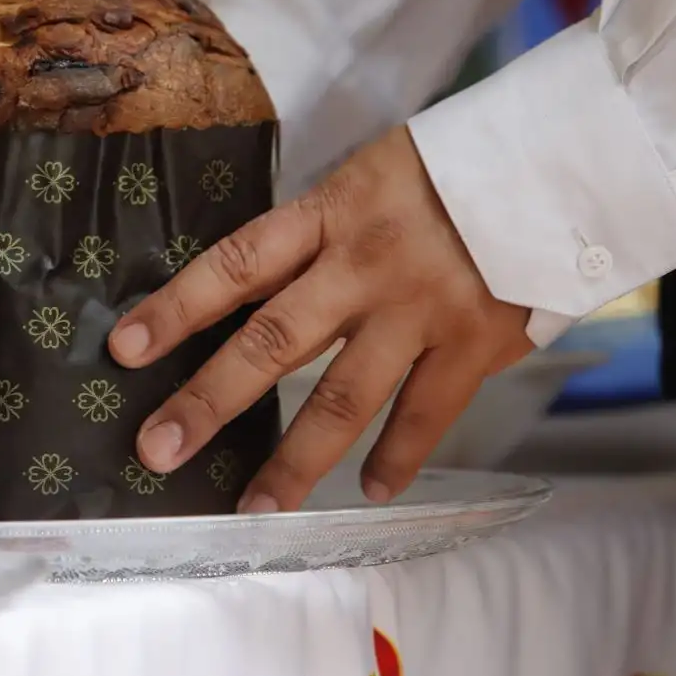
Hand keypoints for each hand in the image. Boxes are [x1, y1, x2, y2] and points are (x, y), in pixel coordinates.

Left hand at [107, 126, 531, 512]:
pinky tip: (371, 491)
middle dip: (209, 400)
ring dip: (296, 460)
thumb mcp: (360, 183)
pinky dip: (399, 456)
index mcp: (327, 216)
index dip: (176, 308)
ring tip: (256, 507)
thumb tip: (238, 298)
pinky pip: (427, 413)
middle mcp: (365, 267)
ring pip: (345, 397)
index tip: (123, 349)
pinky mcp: (476, 344)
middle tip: (158, 449)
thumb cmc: (438, 176)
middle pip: (273, 341)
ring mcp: (420, 311)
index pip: (234, 265)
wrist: (552, 167)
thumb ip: (309, 241)